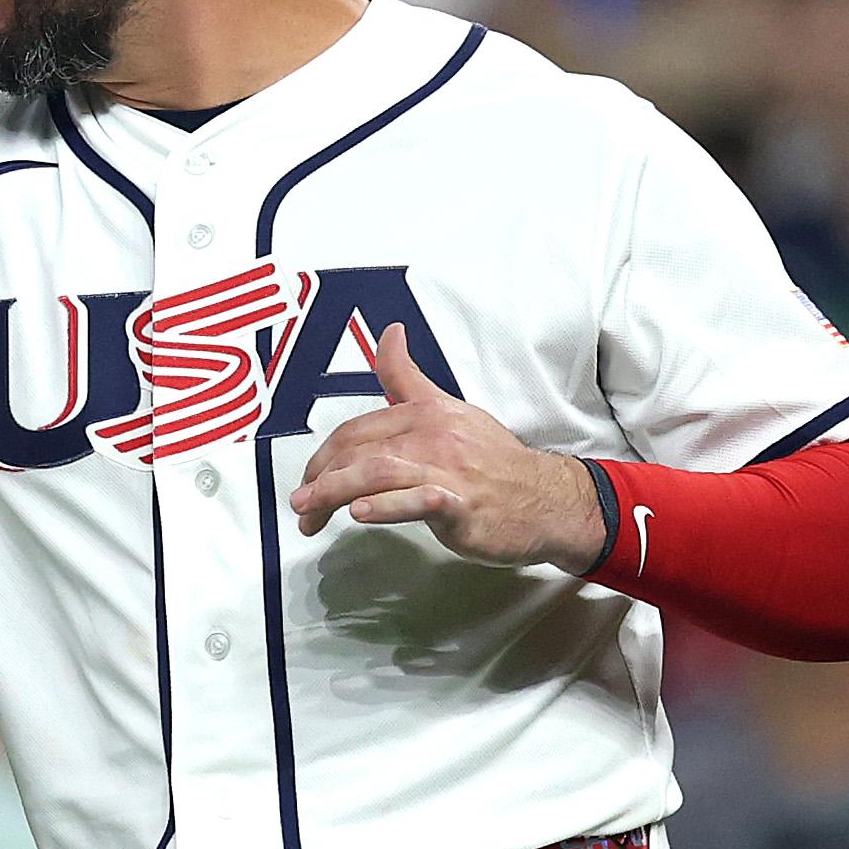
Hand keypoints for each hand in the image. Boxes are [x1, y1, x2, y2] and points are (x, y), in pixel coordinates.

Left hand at [288, 324, 605, 568]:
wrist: (547, 500)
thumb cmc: (494, 462)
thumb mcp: (449, 408)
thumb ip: (408, 378)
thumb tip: (388, 334)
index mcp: (427, 412)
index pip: (356, 429)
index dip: (322, 456)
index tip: (308, 479)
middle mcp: (434, 435)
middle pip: (358, 450)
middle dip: (318, 478)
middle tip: (301, 506)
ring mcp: (448, 469)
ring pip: (377, 471)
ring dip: (334, 492)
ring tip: (310, 513)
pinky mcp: (461, 504)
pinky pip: (417, 500)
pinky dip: (385, 506)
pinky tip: (360, 513)